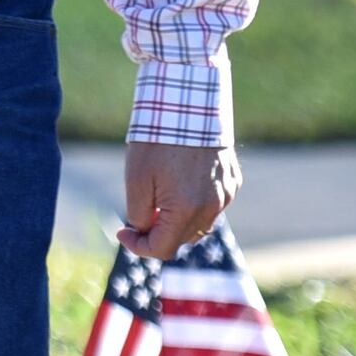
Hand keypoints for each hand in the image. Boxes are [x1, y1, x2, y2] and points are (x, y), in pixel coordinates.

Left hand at [116, 139, 239, 258]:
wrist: (189, 107)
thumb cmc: (158, 141)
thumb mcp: (136, 179)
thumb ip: (139, 213)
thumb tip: (143, 230)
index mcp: (186, 210)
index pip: (162, 248)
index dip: (138, 246)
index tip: (122, 232)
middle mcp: (212, 207)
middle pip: (181, 238)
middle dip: (157, 232)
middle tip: (138, 213)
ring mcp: (226, 195)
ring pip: (199, 224)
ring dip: (177, 221)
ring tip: (158, 197)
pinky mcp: (233, 183)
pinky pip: (212, 205)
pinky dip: (194, 205)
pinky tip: (180, 184)